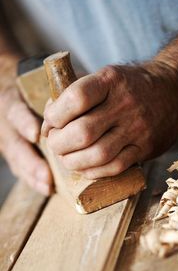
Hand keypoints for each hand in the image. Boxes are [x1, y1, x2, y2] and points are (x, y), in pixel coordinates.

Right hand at [0, 70, 52, 194]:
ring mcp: (8, 141)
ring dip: (34, 175)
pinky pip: (21, 169)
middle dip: (30, 161)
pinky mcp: (14, 153)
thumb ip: (55, 89)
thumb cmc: (32, 84)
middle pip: (15, 145)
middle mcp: (7, 124)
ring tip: (48, 186)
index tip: (35, 134)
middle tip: (46, 175)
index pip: (14, 111)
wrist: (9, 89)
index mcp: (11, 102)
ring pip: (17, 161)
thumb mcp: (38, 82)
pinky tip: (47, 189)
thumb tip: (78, 88)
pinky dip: (34, 180)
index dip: (24, 123)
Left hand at [42, 63, 177, 178]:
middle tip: (54, 144)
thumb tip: (47, 123)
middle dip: (59, 143)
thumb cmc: (131, 85)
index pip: (75, 98)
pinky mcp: (145, 148)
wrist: (175, 90)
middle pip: (83, 132)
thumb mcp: (107, 77)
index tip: (50, 122)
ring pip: (97, 154)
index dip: (55, 115)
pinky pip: (114, 167)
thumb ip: (77, 95)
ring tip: (66, 158)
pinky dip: (93, 171)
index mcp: (111, 80)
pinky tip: (85, 167)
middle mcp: (125, 104)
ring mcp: (137, 129)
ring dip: (73, 161)